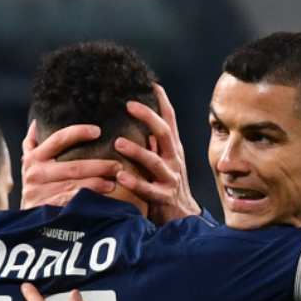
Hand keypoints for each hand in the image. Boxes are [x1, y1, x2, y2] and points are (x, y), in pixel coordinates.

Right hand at [20, 121, 120, 207]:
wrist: (25, 221)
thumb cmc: (35, 188)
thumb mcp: (29, 166)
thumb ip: (32, 145)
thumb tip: (36, 123)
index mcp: (34, 158)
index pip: (59, 139)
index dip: (78, 133)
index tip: (97, 131)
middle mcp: (35, 174)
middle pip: (73, 167)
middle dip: (99, 165)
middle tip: (117, 165)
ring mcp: (40, 193)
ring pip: (76, 185)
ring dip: (98, 183)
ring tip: (114, 181)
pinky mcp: (47, 210)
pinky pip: (72, 201)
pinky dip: (89, 198)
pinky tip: (103, 197)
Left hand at [114, 84, 200, 223]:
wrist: (183, 217)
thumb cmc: (168, 186)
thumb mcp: (165, 162)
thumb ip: (156, 146)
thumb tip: (145, 127)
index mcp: (173, 149)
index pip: (170, 120)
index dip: (162, 102)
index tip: (151, 83)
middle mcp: (174, 160)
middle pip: (165, 133)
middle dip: (149, 117)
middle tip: (129, 104)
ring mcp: (170, 179)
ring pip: (154, 161)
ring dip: (136, 151)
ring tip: (118, 142)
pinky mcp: (163, 198)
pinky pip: (147, 189)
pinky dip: (134, 182)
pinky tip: (121, 176)